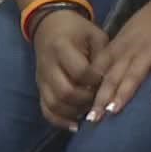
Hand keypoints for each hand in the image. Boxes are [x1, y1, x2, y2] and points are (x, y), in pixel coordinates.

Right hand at [31, 10, 106, 131]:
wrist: (50, 25)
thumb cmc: (78, 30)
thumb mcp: (95, 35)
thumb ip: (103, 57)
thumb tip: (111, 82)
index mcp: (62, 47)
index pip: (80, 71)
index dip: (96, 80)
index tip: (108, 81)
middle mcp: (48, 65)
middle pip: (65, 92)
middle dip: (86, 100)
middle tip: (100, 99)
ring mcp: (41, 79)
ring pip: (54, 104)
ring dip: (74, 112)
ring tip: (91, 113)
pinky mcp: (39, 88)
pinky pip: (45, 109)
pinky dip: (59, 120)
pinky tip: (75, 126)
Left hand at [86, 0, 150, 120]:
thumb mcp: (131, 31)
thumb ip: (120, 52)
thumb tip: (105, 75)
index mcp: (121, 45)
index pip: (100, 69)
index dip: (89, 88)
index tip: (80, 107)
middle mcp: (132, 49)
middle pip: (114, 76)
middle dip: (101, 98)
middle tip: (92, 119)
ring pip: (134, 74)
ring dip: (123, 93)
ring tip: (114, 111)